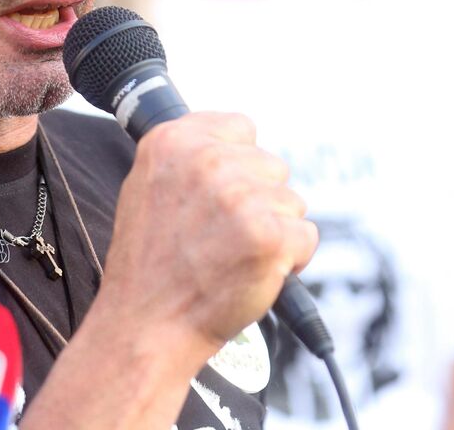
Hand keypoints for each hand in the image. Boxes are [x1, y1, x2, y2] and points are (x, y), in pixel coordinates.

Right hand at [99, 112, 316, 357]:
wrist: (148, 325)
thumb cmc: (151, 265)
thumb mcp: (148, 187)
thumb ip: (188, 157)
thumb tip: (234, 147)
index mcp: (172, 141)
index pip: (240, 128)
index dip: (238, 165)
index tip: (220, 195)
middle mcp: (206, 161)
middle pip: (271, 166)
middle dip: (257, 201)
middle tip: (220, 236)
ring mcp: (239, 197)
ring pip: (291, 202)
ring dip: (272, 230)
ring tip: (231, 256)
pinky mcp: (269, 235)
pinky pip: (305, 235)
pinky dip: (290, 260)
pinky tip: (252, 272)